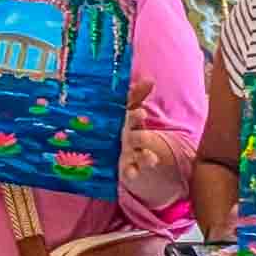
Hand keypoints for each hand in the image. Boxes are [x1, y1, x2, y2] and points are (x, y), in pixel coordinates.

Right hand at [118, 77, 185, 206]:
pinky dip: (131, 173)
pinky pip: (128, 171)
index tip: (142, 113)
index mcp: (125, 121)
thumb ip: (137, 95)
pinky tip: (134, 174)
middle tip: (146, 137)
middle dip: (139, 137)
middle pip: (132, 137)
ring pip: (133, 156)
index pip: (130, 116)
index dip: (135, 116)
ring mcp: (123, 152)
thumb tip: (150, 80)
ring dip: (142, 158)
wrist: (103, 142)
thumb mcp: (129, 107)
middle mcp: (122, 137)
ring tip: (152, 159)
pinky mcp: (123, 167)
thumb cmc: (121, 121)